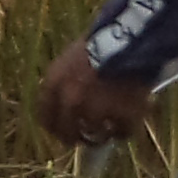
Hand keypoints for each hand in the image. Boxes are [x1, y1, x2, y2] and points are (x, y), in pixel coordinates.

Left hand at [35, 39, 156, 148]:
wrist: (132, 38)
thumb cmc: (103, 41)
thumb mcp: (74, 57)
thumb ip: (67, 81)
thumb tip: (69, 103)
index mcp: (54, 84)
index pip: (45, 117)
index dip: (55, 127)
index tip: (63, 131)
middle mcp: (70, 102)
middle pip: (68, 132)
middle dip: (77, 137)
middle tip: (87, 138)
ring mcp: (96, 111)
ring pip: (97, 134)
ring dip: (104, 133)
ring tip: (113, 127)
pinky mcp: (121, 115)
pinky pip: (122, 132)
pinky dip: (126, 129)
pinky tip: (130, 121)